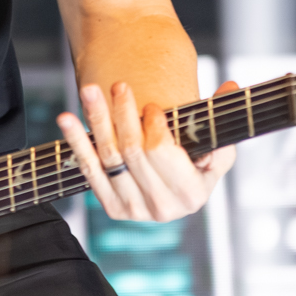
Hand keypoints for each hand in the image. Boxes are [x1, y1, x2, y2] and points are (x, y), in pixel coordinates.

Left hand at [58, 79, 237, 221]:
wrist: (172, 191)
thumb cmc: (195, 164)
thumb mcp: (215, 149)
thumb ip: (221, 120)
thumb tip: (230, 86)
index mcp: (192, 196)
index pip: (160, 151)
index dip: (153, 124)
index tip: (152, 106)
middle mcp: (161, 208)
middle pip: (132, 150)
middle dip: (124, 113)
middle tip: (118, 85)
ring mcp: (133, 210)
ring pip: (108, 156)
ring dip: (96, 119)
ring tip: (89, 90)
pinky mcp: (110, 207)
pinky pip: (88, 169)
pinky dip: (76, 141)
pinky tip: (66, 118)